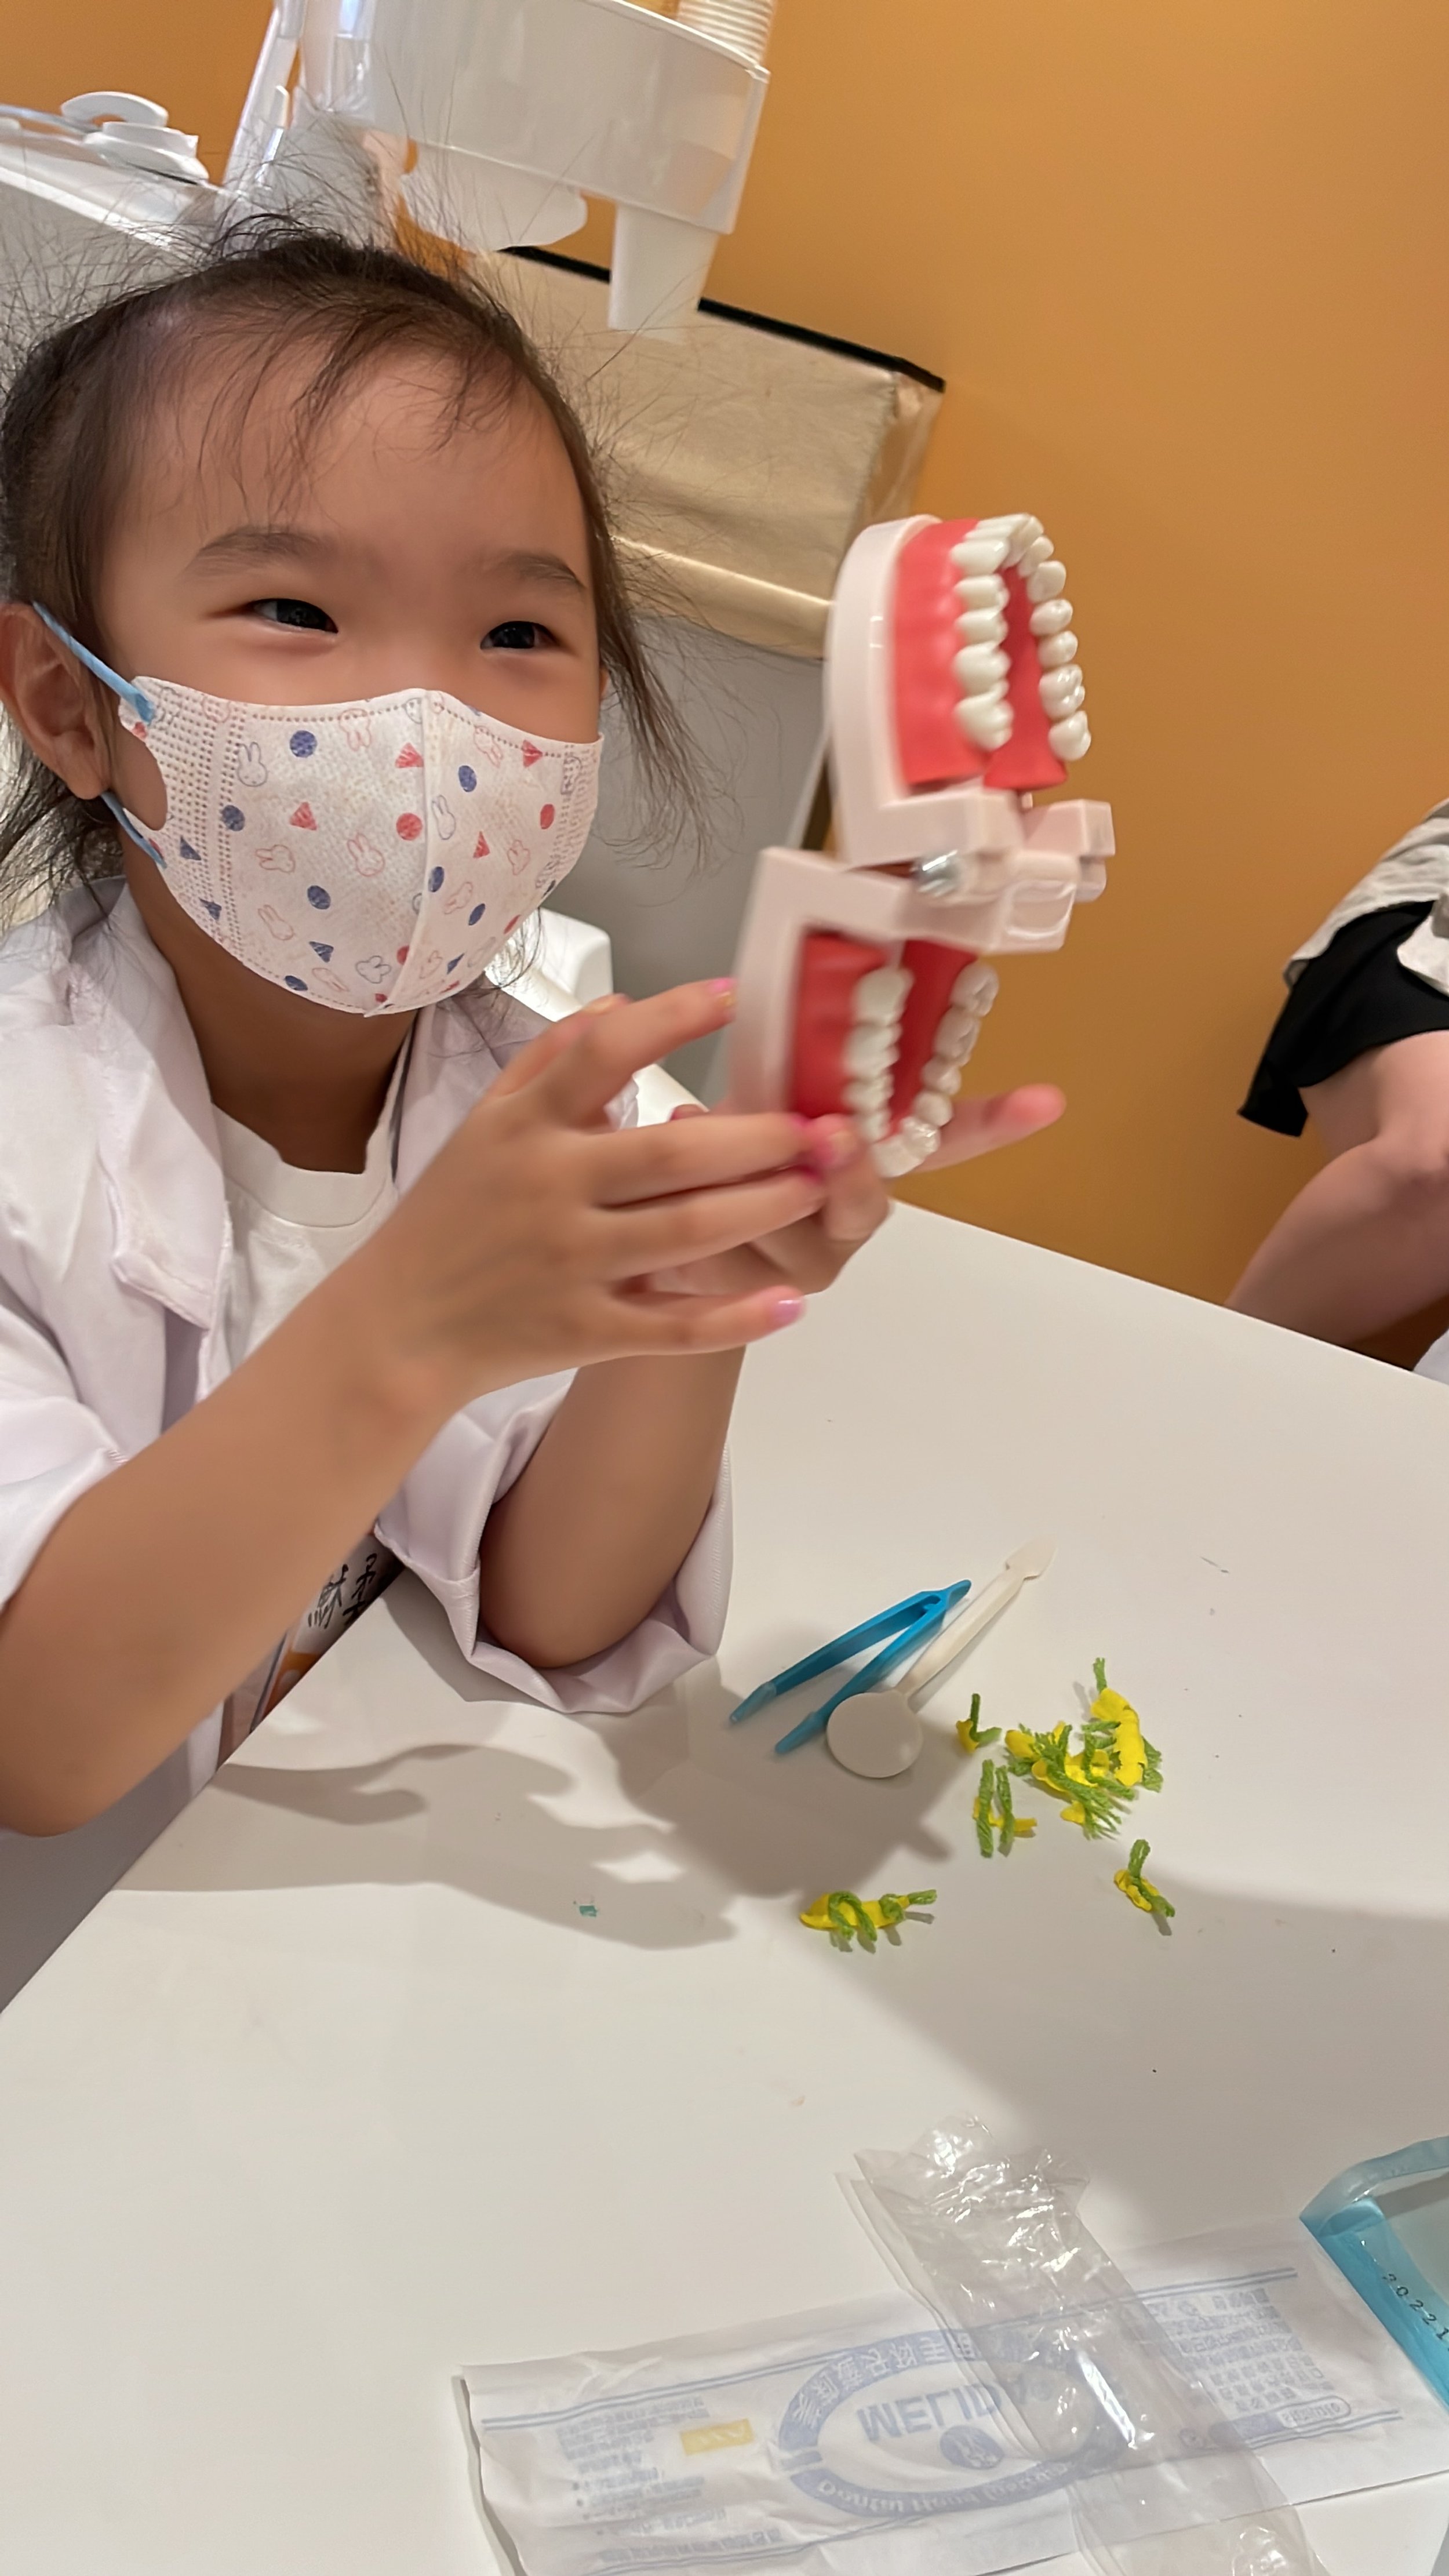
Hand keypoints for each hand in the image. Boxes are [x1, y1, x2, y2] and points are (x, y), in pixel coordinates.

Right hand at [349, 981, 827, 1408]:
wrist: (394, 1327)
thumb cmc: (447, 1218)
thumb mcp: (483, 1125)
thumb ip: (548, 1061)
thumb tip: (619, 1003)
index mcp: (525, 1128)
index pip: (602, 1055)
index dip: (672, 1018)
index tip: (734, 996)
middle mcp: (550, 1189)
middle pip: (672, 1152)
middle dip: (756, 1138)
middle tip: (813, 1127)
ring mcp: (571, 1264)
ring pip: (687, 1232)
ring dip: (763, 1208)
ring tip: (814, 1187)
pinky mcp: (584, 1331)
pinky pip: (672, 1326)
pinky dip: (734, 1318)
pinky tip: (788, 1303)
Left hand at [642, 1078, 1064, 1300]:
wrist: (655, 1235)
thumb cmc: (719, 1154)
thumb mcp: (757, 1097)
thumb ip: (795, 1067)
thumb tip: (809, 996)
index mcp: (866, 1162)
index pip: (941, 1143)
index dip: (992, 1124)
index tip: (1046, 1100)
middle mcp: (848, 1218)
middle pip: (868, 1203)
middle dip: (849, 1169)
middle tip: (830, 1134)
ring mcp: (808, 1263)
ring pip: (795, 1230)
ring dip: (748, 1183)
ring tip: (696, 1129)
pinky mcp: (754, 1294)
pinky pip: (733, 1257)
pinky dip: (696, 1209)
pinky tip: (671, 1167)